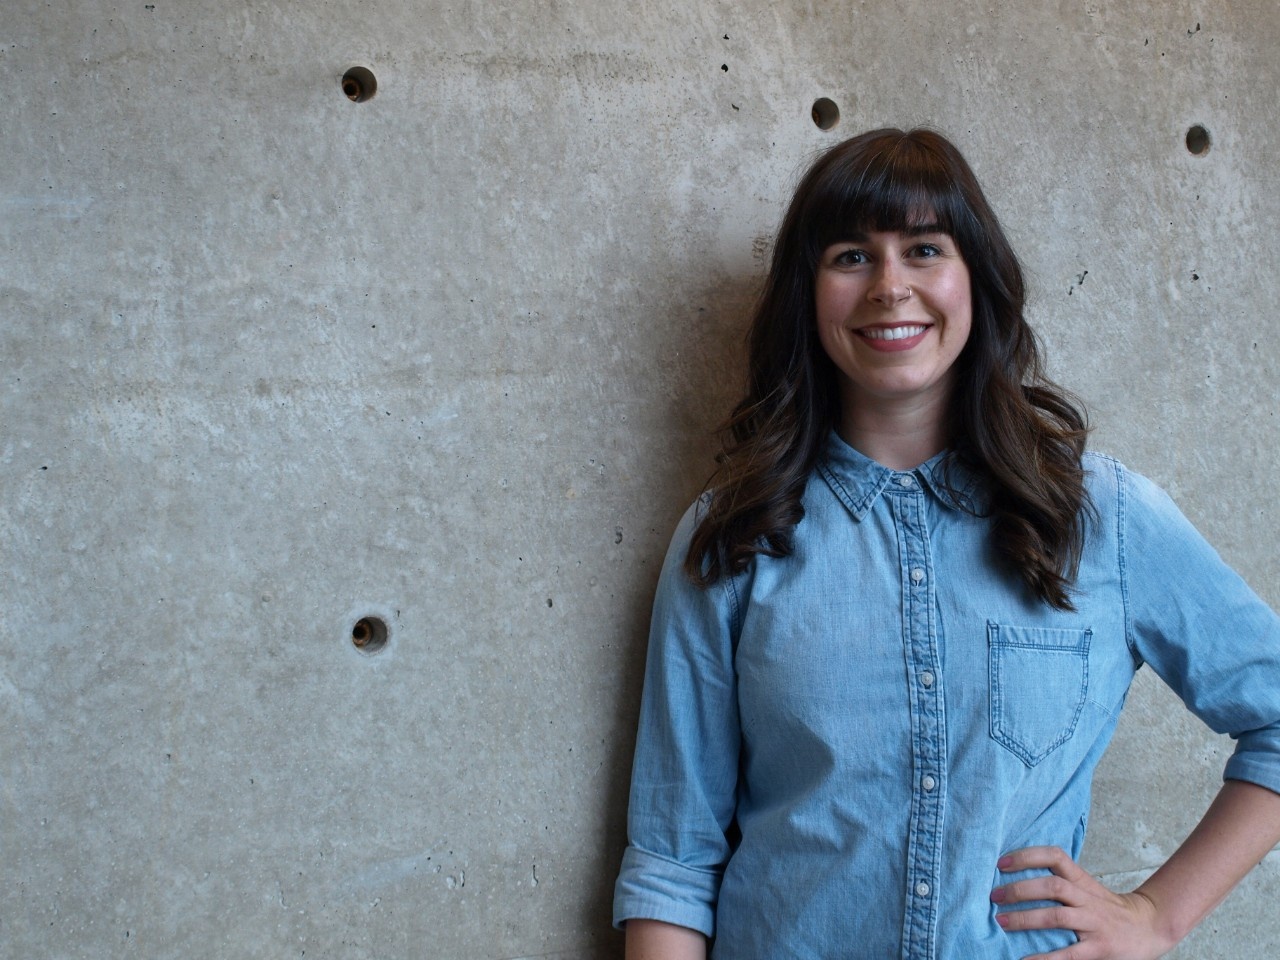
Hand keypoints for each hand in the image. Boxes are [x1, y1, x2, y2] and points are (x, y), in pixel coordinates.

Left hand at [991, 846, 1174, 959]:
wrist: (1150, 927)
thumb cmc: (1108, 909)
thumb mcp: (1087, 888)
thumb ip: (1061, 884)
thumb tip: (1016, 882)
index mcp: (1082, 881)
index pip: (1056, 857)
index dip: (1027, 856)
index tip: (1001, 862)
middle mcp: (1087, 899)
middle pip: (1052, 887)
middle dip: (1020, 890)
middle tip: (994, 896)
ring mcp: (1094, 924)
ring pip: (1057, 916)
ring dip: (1025, 919)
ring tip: (1000, 922)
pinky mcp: (1100, 949)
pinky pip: (1070, 954)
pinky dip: (1046, 959)